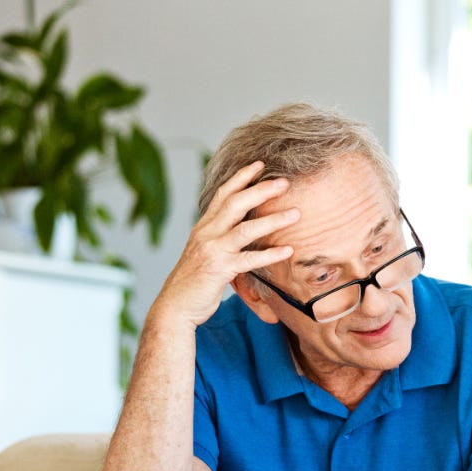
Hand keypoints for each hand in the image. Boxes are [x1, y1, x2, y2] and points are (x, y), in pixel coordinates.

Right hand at [150, 161, 298, 327]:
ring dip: (272, 220)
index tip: (259, 164)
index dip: (240, 178)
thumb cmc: (195, 281)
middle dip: (260, 190)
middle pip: (235, 203)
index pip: (222, 194)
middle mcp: (206, 233)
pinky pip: (249, 259)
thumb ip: (221, 238)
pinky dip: (270, 254)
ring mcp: (212, 250)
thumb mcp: (205, 251)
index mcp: (204, 226)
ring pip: (245, 229)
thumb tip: (243, 228)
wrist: (175, 306)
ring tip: (296, 214)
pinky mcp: (219, 269)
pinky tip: (288, 250)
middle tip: (284, 182)